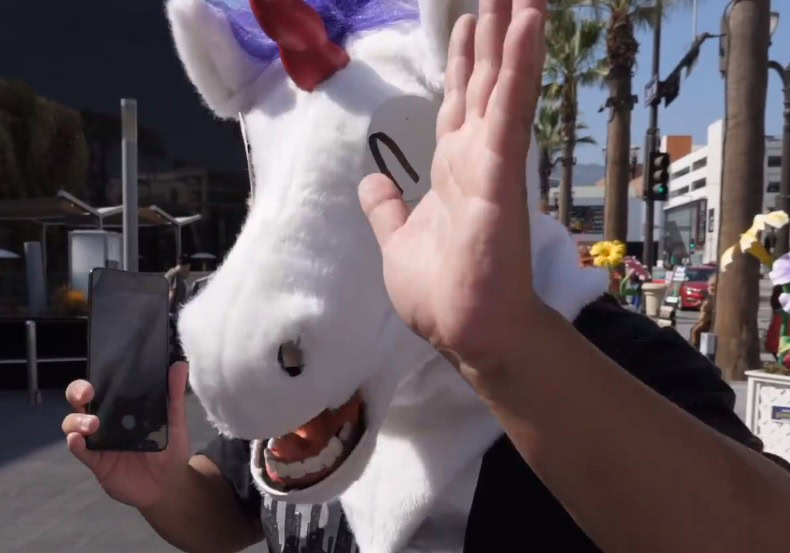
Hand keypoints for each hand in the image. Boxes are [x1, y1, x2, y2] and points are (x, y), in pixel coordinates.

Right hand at [61, 362, 190, 509]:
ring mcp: (99, 440)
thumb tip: (180, 364)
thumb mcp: (176, 421)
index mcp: (122, 406)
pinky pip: (80, 450)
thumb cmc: (171, 448)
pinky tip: (77, 440)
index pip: (102, 386)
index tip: (98, 374)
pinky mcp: (96, 461)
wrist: (169, 484)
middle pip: (80, 401)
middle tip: (87, 393)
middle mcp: (106, 419)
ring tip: (93, 424)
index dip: (95, 378)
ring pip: (74, 424)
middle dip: (77, 392)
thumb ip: (175, 395)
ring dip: (77, 420)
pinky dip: (75, 443)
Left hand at [359, 0, 546, 370]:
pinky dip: (518, 66)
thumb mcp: (398, 241)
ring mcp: (491, 162)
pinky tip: (527, 24)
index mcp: (452, 168)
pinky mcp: (499, 175)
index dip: (465, 60)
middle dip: (490, 32)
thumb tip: (374, 179)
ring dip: (512, 34)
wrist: (464, 331)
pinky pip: (508, 110)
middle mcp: (475, 156)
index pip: (460, 100)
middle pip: (483, 80)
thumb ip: (387, 208)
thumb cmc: (441, 292)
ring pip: (502, 83)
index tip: (468, 21)